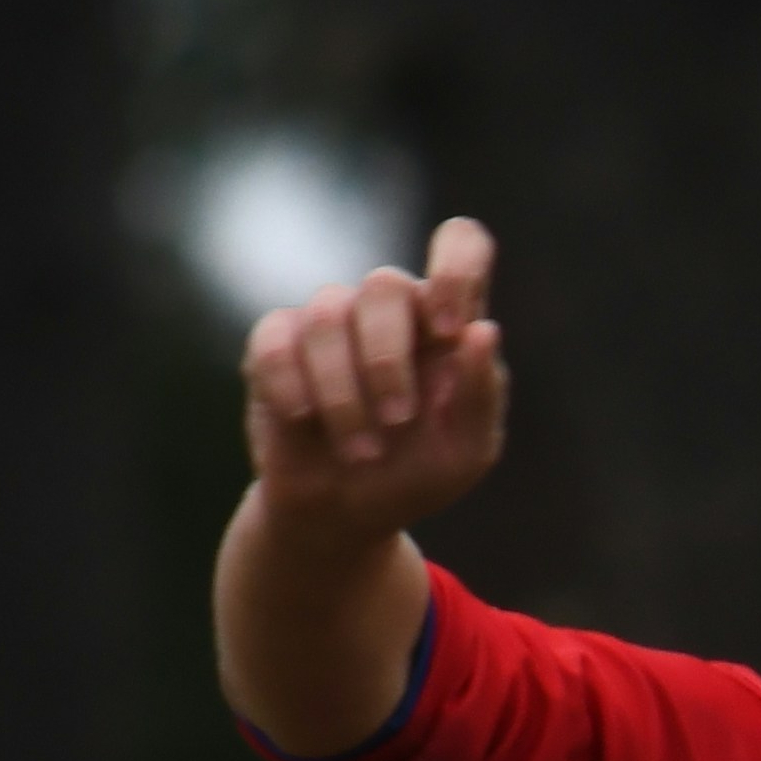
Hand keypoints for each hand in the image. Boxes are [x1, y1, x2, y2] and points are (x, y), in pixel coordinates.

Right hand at [242, 214, 507, 547]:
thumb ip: (481, 394)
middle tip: (397, 422)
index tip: (449, 329)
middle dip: (388, 360)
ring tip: (359, 450)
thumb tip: (484, 330)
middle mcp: (388, 309)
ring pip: (328, 315)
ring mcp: (330, 320)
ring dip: (344, 394)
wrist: (344, 516)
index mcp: (444, 321)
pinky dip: (291, 385)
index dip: (456, 267)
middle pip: (385, 284)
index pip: (461, 244)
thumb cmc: (415, 476)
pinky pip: (276, 339)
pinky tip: (304, 419)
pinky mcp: (276, 342)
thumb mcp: (465, 451)